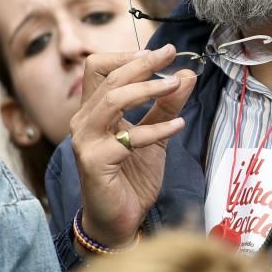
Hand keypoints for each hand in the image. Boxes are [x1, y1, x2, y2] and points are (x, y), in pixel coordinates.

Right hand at [70, 45, 196, 247]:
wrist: (117, 219)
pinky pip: (129, 138)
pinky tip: (179, 126)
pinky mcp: (95, 162)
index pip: (98, 67)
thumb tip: (187, 75)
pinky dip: (157, 128)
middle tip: (170, 54)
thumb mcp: (155, 135)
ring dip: (148, 89)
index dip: (128, 55)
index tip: (162, 52)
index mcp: (93, 110)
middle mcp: (84, 121)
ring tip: (176, 85)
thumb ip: (167, 106)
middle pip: (109, 78)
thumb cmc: (131, 177)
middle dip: (143, 64)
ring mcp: (86, 141)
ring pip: (113, 99)